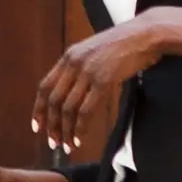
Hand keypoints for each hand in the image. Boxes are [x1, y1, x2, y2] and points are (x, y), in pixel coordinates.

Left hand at [32, 13, 161, 153]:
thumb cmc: (123, 45)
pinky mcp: (104, 80)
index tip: (36, 126)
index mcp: (68, 56)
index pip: (44, 86)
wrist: (145, 35)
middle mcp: (73, 63)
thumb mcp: (93, 52)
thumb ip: (79, 68)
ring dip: (65, 130)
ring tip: (67, 146)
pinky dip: (80, 127)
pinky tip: (80, 138)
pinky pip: (86, 109)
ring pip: (68, 108)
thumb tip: (71, 93)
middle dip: (51, 125)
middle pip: (53, 100)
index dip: (38, 109)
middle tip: (53, 143)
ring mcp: (87, 72)